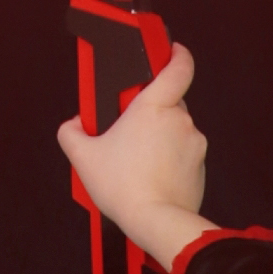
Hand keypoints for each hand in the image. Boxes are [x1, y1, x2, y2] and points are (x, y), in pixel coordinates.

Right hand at [57, 40, 212, 269]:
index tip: (170, 51)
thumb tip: (73, 125)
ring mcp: (194, 144)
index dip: (176, 55)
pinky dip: (170, 160)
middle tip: (129, 130)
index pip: (178, 67)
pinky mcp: (200, 167)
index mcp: (153, 107)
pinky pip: (184, 154)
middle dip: (150, 113)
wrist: (156, 222)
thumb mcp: (83, 157)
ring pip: (176, 131)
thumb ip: (72, 133)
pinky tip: (151, 176)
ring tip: (137, 162)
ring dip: (160, 139)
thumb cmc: (124, 187)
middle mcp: (179, 120)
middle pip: (168, 103)